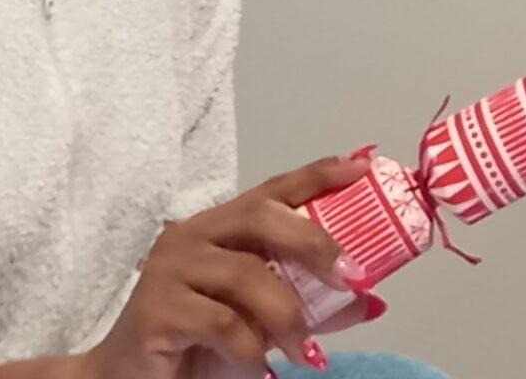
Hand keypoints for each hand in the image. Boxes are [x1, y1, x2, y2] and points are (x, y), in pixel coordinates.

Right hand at [84, 156, 367, 378]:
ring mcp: (170, 267)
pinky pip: (221, 321)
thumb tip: (369, 299)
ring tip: (301, 350)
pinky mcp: (156, 307)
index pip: (273, 190)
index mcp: (219, 228)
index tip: (362, 166)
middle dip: (313, 242)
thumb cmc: (195, 348)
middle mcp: (193, 235)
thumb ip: (309, 306)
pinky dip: (251, 346)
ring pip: (246, 273)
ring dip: (287, 314)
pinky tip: (258, 364)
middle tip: (348, 277)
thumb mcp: (264, 323)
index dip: (317, 175)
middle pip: (261, 215)